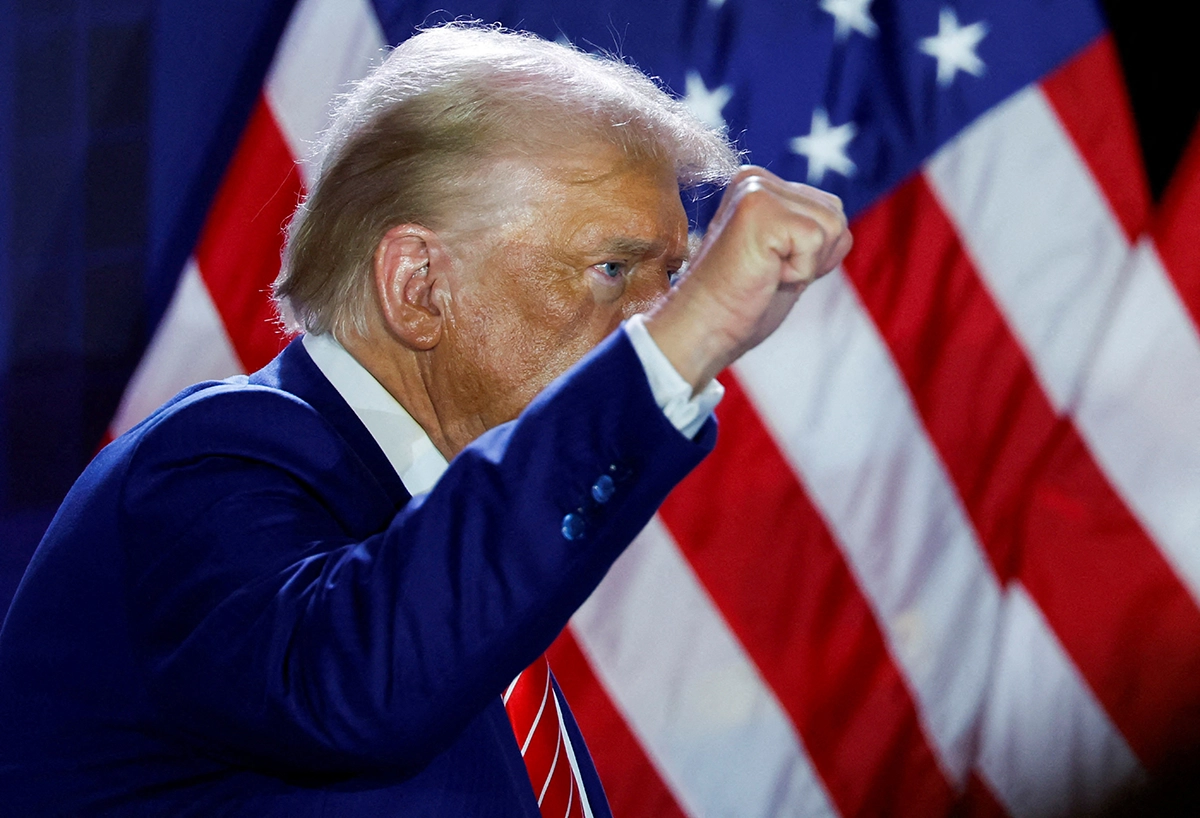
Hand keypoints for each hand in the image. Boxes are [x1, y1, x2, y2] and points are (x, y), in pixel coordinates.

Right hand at [644, 166, 851, 390]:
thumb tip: (838, 215)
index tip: (772, 269)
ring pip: (833, 224)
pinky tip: (765, 275)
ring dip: (807, 264)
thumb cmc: (740, 302)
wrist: (703, 328)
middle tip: (769, 274)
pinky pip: (817, 239)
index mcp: (758, 186)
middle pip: (836, 214)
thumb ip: (805, 228)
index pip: (830, 210)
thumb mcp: (782, 255)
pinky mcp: (759, 208)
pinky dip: (800, 271)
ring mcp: (755, 190)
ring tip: (766, 273)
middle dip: (815, 257)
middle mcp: (754, 179)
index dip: (814, 254)